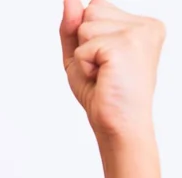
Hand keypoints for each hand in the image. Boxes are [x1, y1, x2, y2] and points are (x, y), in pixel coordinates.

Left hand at [59, 0, 165, 141]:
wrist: (118, 124)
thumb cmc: (103, 94)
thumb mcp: (80, 55)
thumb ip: (73, 26)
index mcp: (141, 25)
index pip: (97, 6)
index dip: (87, 35)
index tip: (103, 60)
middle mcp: (145, 24)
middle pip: (91, 10)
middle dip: (84, 43)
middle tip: (102, 69)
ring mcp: (139, 32)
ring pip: (85, 25)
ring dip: (84, 55)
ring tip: (103, 74)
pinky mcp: (126, 44)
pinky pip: (83, 46)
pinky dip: (84, 65)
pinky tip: (102, 78)